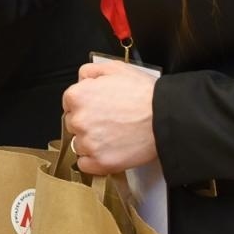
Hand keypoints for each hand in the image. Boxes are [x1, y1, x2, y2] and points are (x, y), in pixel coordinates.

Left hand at [62, 59, 158, 175]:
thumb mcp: (116, 68)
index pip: (69, 104)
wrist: (164, 117)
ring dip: (91, 142)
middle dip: (87, 123)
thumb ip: (91, 71)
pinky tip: (109, 150)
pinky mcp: (100, 162)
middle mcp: (78, 120)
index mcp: (77, 96)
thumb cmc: (144, 94)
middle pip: (73, 124)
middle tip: (110, 120)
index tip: (98, 108)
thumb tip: (81, 79)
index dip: (85, 105)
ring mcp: (88, 143)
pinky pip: (85, 164)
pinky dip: (94, 160)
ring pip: (79, 145)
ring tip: (114, 135)